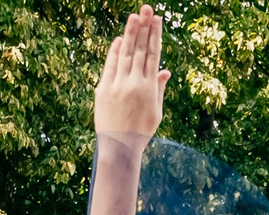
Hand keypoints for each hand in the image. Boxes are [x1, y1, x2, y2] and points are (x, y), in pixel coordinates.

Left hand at [93, 8, 167, 136]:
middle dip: (144, 27)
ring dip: (129, 34)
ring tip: (134, 17)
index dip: (155, 36)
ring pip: (125, 54)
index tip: (157, 20)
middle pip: (140, 50)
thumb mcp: (156, 112)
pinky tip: (119, 39)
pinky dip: (114, 51)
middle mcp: (134, 84)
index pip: (153, 55)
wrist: (119, 147)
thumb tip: (165, 70)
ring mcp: (118, 85)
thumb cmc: (140, 131)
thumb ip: (159, 88)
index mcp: (149, 89)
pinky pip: (110, 66)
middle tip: (146, 9)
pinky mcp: (103, 89)